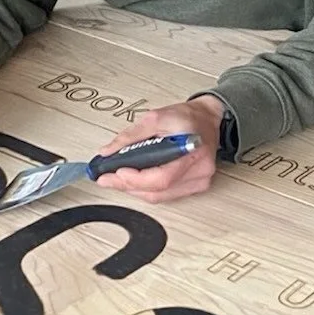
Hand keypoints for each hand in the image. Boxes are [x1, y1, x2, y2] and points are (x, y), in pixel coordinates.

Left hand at [94, 96, 223, 203]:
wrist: (207, 119)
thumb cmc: (187, 118)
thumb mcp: (156, 118)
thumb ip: (131, 135)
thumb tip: (108, 151)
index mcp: (191, 150)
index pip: (162, 177)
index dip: (136, 179)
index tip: (115, 173)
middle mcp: (199, 170)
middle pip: (158, 191)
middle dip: (127, 185)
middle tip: (107, 179)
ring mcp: (199, 181)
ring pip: (160, 197)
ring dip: (135, 190)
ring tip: (117, 180)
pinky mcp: (195, 186)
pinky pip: (167, 196)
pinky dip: (147, 191)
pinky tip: (136, 182)